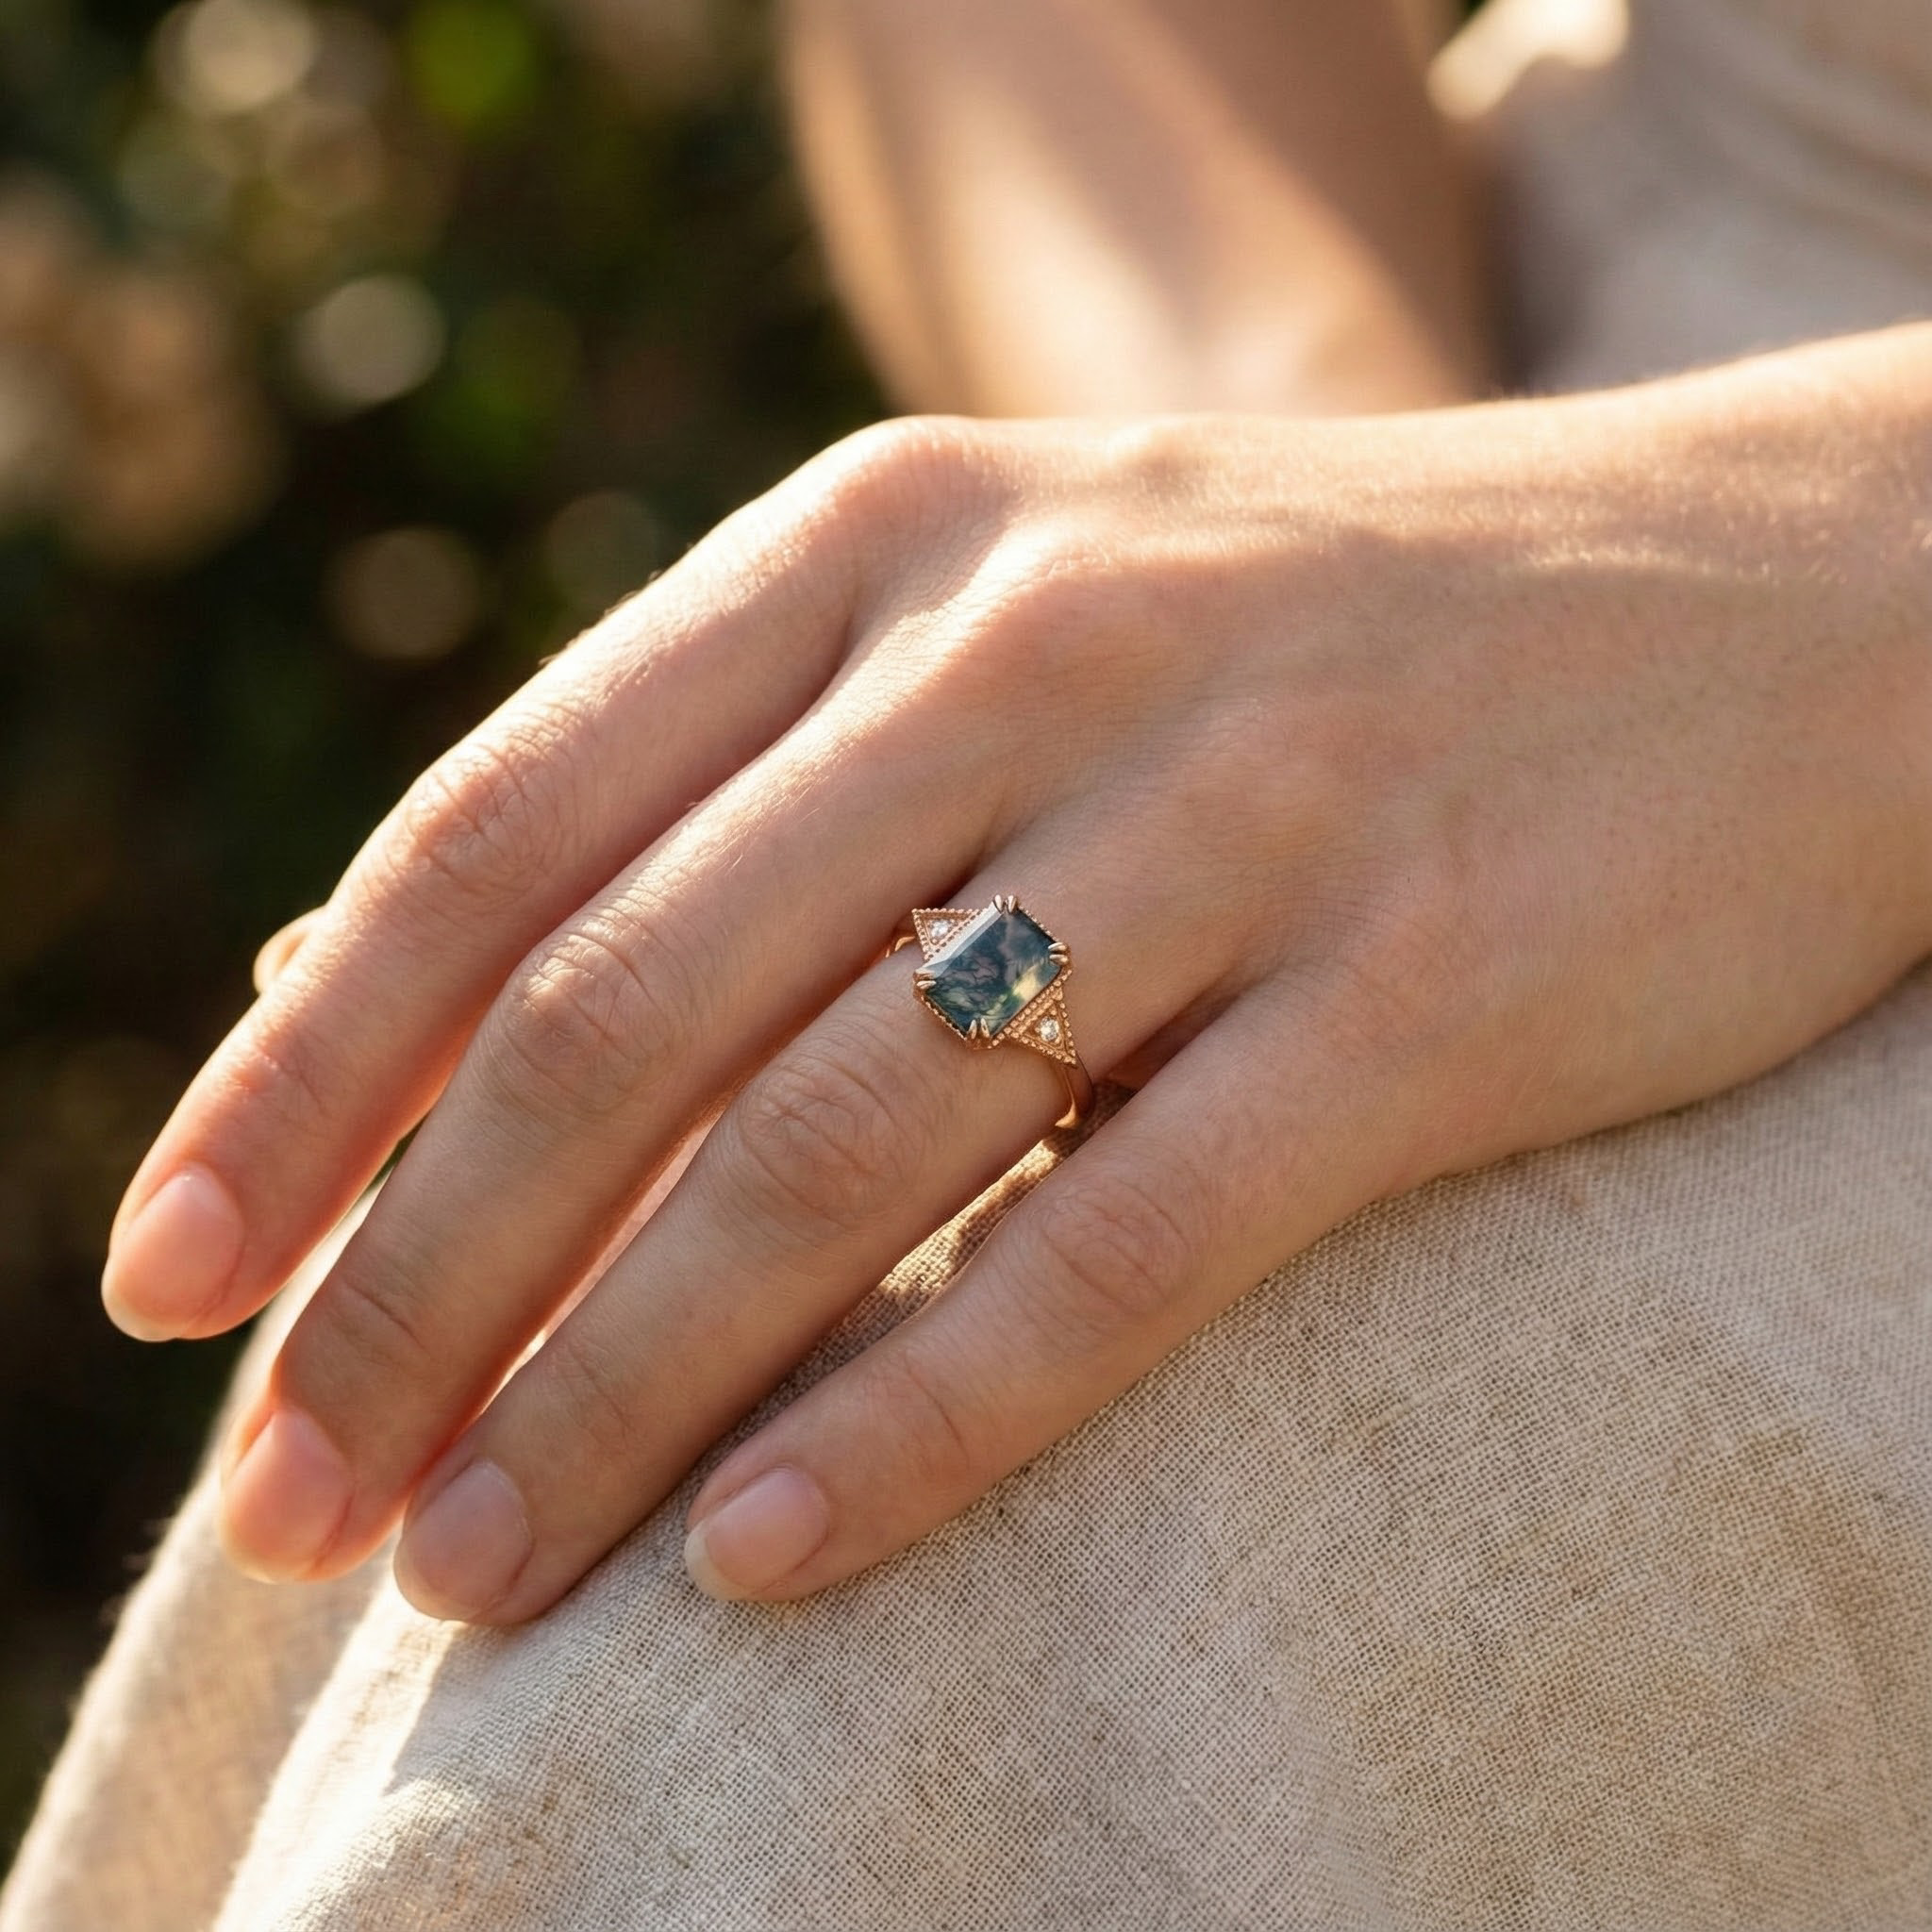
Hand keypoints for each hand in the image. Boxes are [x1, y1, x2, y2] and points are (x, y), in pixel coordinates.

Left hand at [101, 330, 1931, 1618]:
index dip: (311, 1082)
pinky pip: (1118, 1243)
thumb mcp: (998, 616)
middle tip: (287, 1511)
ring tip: (475, 1579)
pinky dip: (917, 1417)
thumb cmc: (1334, 630)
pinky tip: (757, 1562)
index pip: (505, 833)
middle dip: (418, 1288)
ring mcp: (1243, 810)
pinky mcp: (1431, 990)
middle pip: (628, 1014)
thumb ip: (701, 783)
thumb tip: (358, 981)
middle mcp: (1039, 644)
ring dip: (618, 1391)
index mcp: (890, 539)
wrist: (1770, 592)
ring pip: (840, 1147)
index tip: (171, 1284)